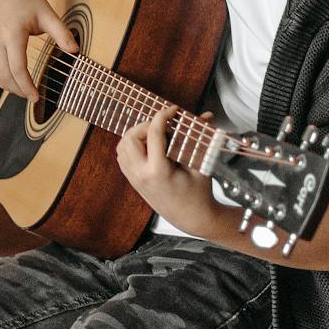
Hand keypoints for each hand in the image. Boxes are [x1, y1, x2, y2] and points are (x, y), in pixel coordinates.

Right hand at [0, 0, 76, 104]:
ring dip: (6, 86)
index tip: (36, 97)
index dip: (27, 86)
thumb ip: (63, 35)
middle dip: (18, 90)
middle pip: (4, 74)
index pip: (17, 68)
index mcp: (12, 33)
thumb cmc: (31, 2)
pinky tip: (5, 80)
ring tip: (20, 89)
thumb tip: (75, 51)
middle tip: (31, 96)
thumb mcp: (50, 17)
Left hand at [115, 107, 214, 232]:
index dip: (163, 116)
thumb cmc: (199, 194)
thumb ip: (198, 138)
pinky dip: (131, 145)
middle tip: (163, 124)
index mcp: (158, 171)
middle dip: (146, 125)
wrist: (191, 218)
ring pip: (122, 146)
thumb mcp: (200, 165)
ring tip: (156, 135)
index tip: (173, 110)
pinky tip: (149, 146)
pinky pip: (122, 156)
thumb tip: (206, 116)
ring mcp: (134, 178)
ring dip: (137, 135)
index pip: (154, 134)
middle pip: (131, 137)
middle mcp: (141, 175)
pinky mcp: (132, 180)